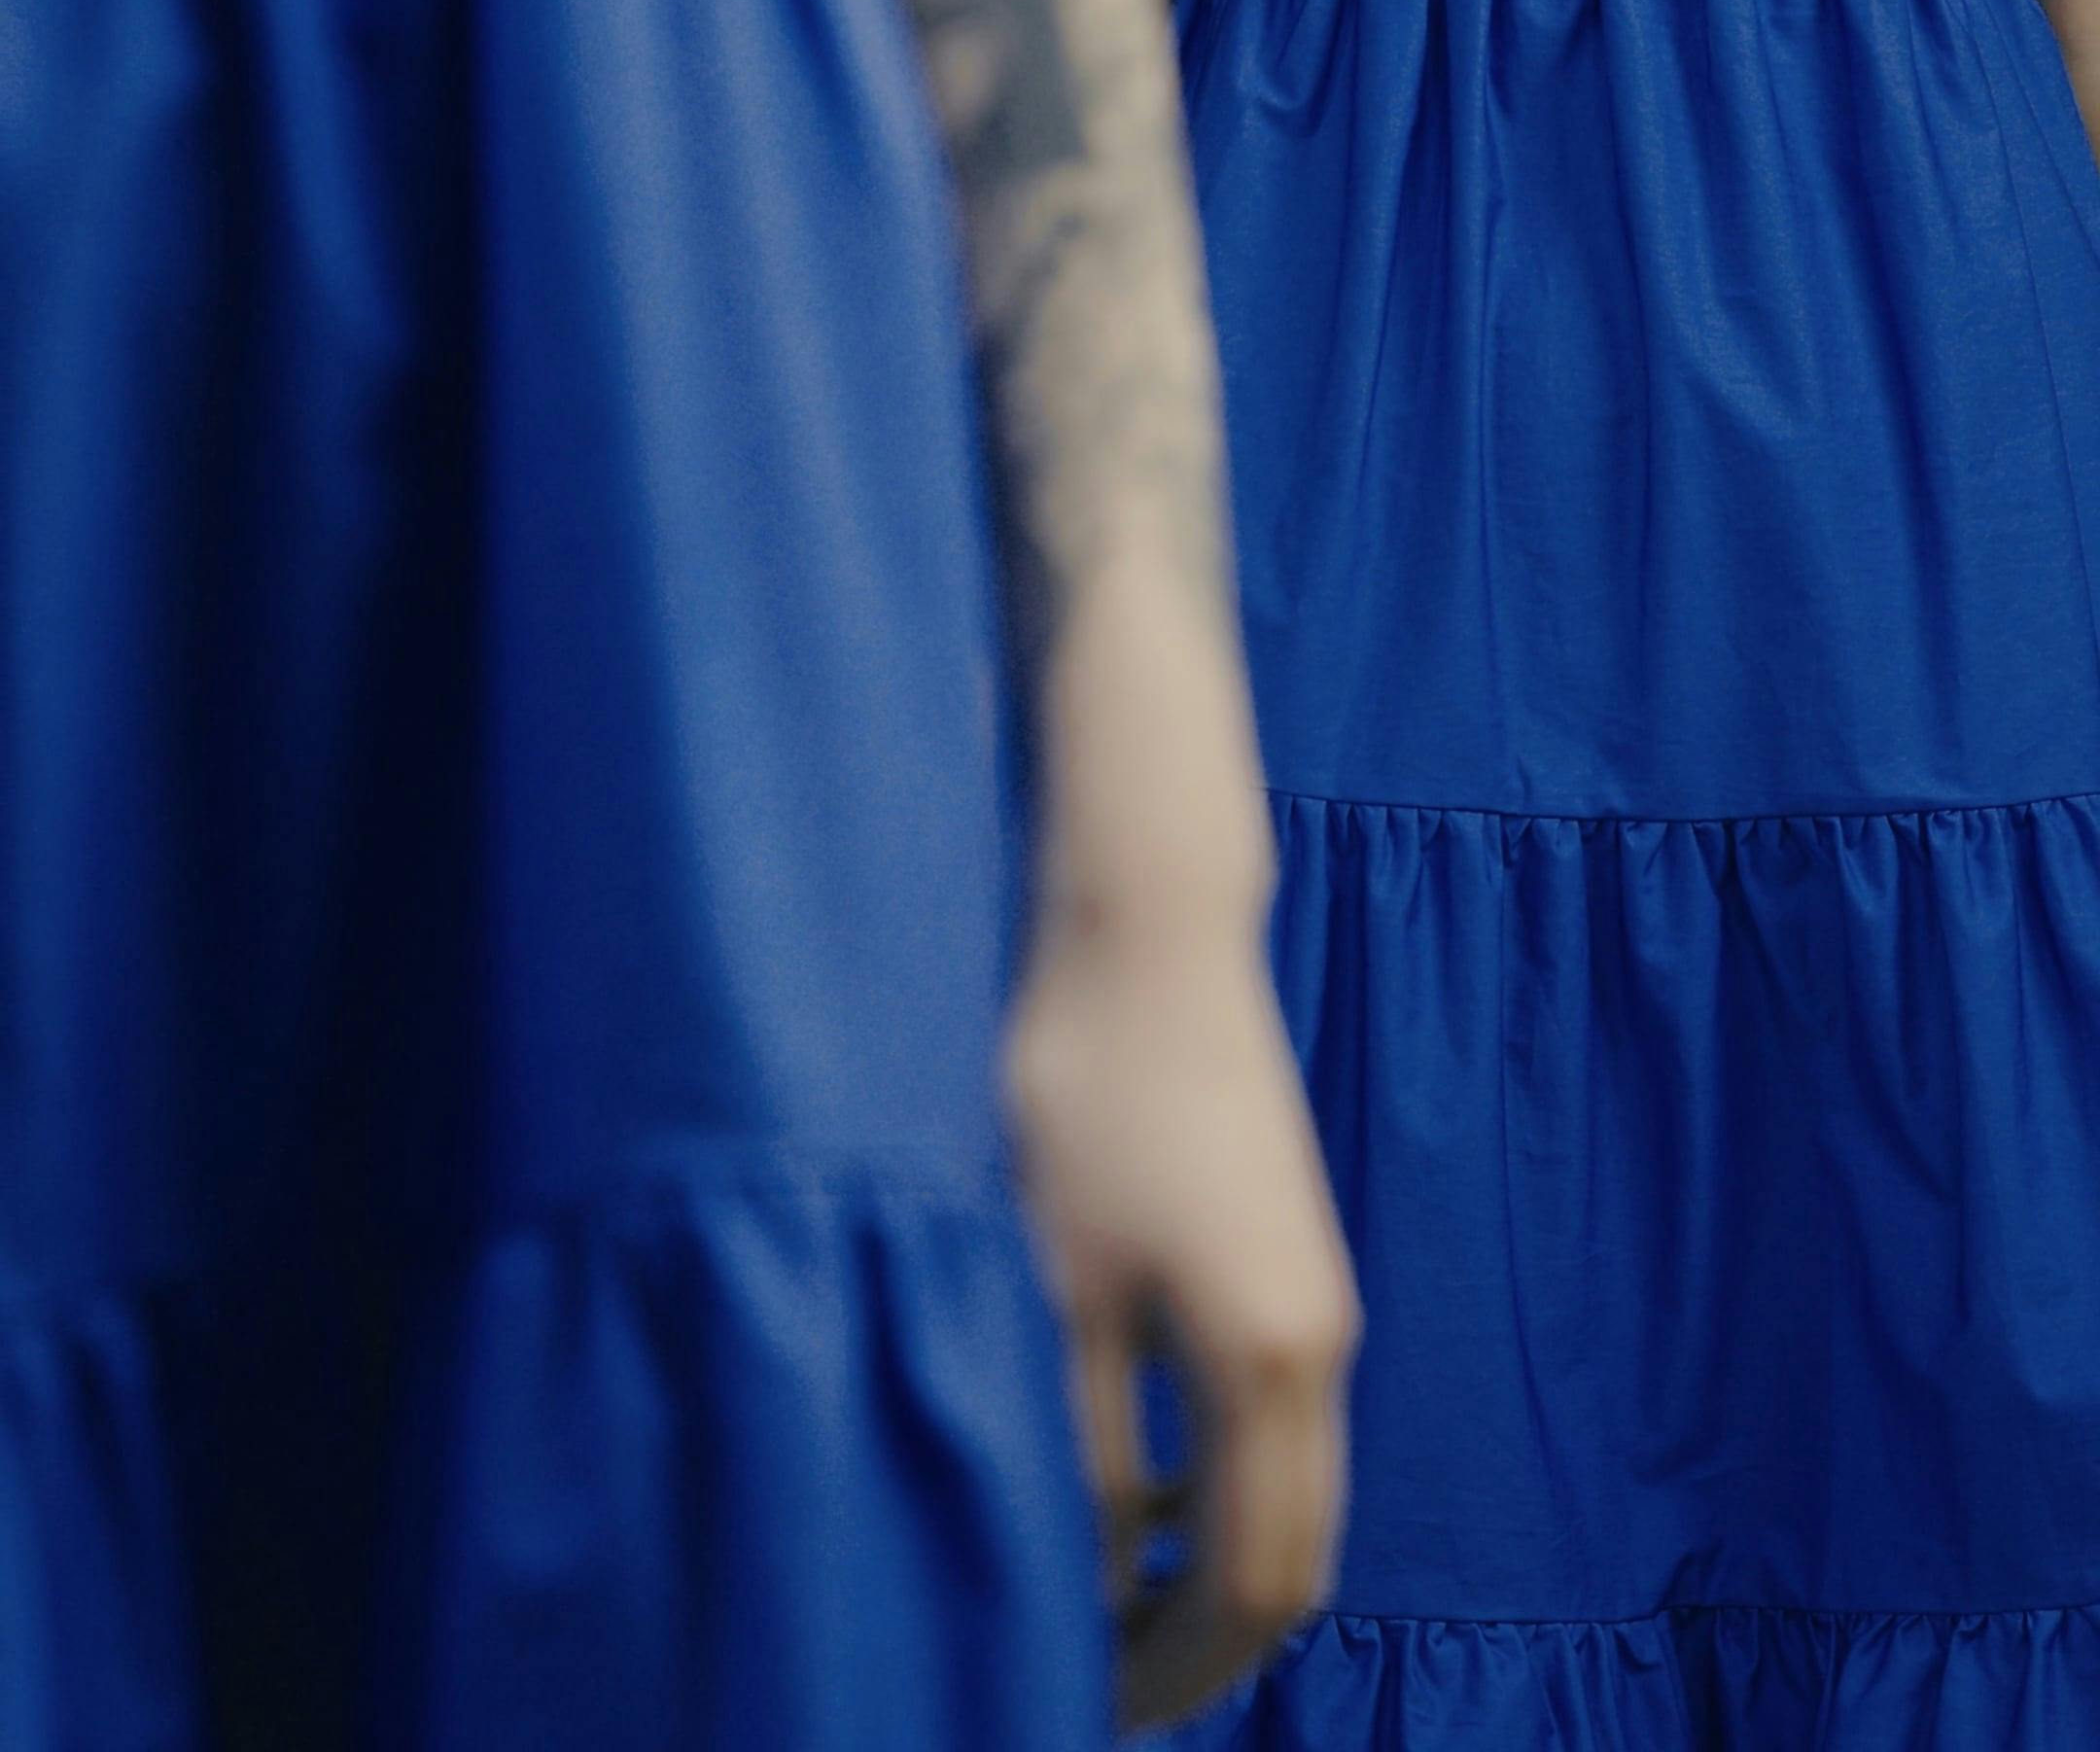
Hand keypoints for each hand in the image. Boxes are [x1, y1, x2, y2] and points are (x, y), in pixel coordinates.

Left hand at [1002, 896, 1360, 1733]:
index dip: (1173, 1673)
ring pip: (1290, 1487)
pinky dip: (1219, 1486)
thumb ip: (1074, 1444)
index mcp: (1264, 1363)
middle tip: (1094, 1683)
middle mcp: (1317, 1343)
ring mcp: (1315, 1295)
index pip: (1248, 1585)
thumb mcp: (1051, 1285)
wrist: (1150, 930)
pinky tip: (1130, 1487)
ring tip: (1101, 1604)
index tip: (1081, 1710)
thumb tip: (1084, 1570)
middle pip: (1294, 1555)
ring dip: (1212, 1564)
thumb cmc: (1084, 1093)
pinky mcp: (1290, 1253)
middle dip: (1202, 1642)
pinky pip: (1275, 1420)